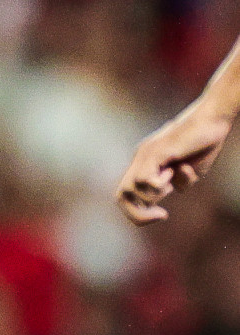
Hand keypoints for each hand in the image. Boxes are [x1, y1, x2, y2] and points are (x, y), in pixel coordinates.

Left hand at [116, 104, 233, 223]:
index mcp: (145, 165)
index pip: (127, 196)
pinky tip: (174, 169)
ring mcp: (146, 154)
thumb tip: (169, 190)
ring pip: (130, 189)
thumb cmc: (204, 144)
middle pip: (120, 197)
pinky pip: (144, 178)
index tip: (162, 215)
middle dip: (138, 215)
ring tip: (172, 178)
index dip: (139, 213)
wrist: (212, 120)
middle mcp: (140, 159)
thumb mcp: (188, 171)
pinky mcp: (156, 151)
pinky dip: (159, 183)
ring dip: (154, 195)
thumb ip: (175, 183)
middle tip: (162, 214)